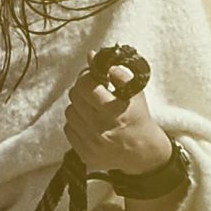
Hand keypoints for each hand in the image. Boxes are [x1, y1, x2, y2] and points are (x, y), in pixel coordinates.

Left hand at [63, 58, 172, 179]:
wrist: (142, 153)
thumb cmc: (137, 118)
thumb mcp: (134, 93)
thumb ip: (117, 73)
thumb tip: (92, 56)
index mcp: (113, 111)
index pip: (85, 85)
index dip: (87, 77)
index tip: (94, 78)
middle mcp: (100, 128)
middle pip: (74, 97)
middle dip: (82, 90)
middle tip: (93, 92)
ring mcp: (90, 143)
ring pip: (69, 112)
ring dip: (79, 107)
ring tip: (92, 109)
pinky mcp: (84, 154)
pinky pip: (68, 129)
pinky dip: (76, 123)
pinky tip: (89, 124)